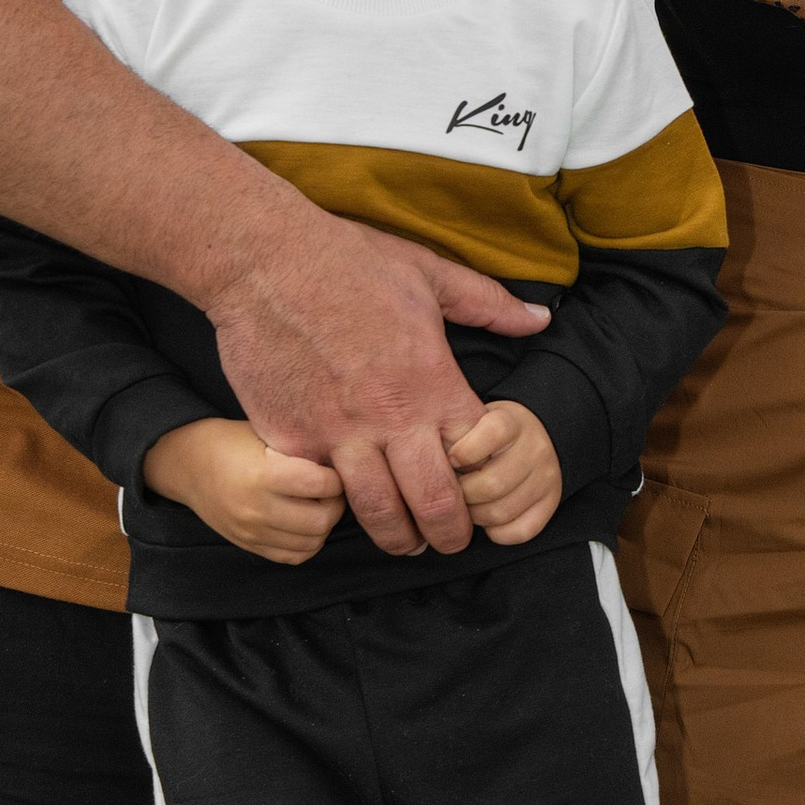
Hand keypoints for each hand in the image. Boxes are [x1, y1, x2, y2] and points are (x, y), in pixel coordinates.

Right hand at [142, 417, 345, 564]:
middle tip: (333, 490)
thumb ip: (299, 450)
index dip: (337, 477)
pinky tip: (306, 522)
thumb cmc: (232, 442)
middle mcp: (256, 509)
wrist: (188, 466)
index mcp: (262, 476)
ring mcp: (252, 532)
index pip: (320, 485)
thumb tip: (342, 461)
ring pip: (311, 543)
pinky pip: (293, 556)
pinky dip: (308, 543)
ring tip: (320, 504)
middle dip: (336, 504)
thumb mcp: (265, 433)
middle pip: (321, 520)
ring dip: (324, 525)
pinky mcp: (250, 545)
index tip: (336, 468)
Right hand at [205, 196, 549, 560]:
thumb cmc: (349, 261)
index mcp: (432, 381)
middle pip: (434, 504)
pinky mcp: (290, 441)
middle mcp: (390, 418)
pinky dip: (334, 505)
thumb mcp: (429, 273)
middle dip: (449, 534)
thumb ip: (488, 304)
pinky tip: (345, 505)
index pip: (475, 457)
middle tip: (449, 542)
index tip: (480, 490)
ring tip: (404, 540)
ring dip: (396, 536)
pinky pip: (318, 492)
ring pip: (378, 513)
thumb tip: (540, 318)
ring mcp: (337, 435)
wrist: (265, 262)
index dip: (483, 482)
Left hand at [449, 401, 562, 545]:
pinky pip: (521, 532)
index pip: (493, 433)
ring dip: (475, 516)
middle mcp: (535, 448)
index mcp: (512, 422)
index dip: (465, 451)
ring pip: (501, 512)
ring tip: (467, 505)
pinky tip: (487, 521)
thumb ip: (456, 436)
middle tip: (452, 492)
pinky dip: (497, 533)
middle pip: (492, 484)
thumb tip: (429, 466)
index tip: (450, 460)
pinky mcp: (551, 503)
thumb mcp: (474, 420)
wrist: (534, 435)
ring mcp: (546, 477)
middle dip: (462, 495)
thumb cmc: (488, 434)